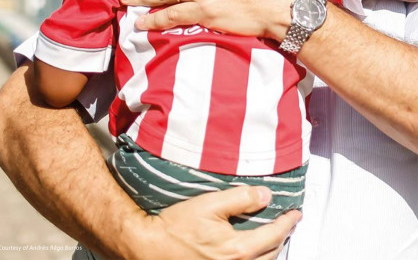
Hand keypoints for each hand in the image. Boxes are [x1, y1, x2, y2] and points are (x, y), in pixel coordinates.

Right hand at [136, 185, 301, 259]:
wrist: (152, 246)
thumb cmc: (177, 226)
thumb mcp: (209, 204)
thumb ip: (240, 198)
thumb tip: (265, 195)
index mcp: (237, 250)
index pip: (273, 235)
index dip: (287, 222)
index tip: (296, 213)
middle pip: (272, 253)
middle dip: (283, 237)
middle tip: (289, 223)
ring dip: (272, 250)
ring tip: (275, 236)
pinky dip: (258, 258)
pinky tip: (253, 250)